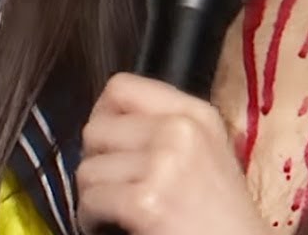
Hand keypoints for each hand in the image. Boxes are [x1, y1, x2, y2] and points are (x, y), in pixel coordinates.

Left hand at [76, 72, 270, 234]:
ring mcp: (164, 163)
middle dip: (95, 161)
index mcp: (196, 113)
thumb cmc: (220, 213)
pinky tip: (109, 226)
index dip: (102, 116)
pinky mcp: (146, 200)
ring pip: (88, 168)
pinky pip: (90, 200)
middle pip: (96, 128)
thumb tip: (106, 124)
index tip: (107, 143)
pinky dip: (90, 219)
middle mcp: (181, 129)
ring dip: (92, 194)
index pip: (121, 87)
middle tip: (109, 184)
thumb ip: (165, 128)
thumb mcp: (206, 151)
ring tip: (112, 210)